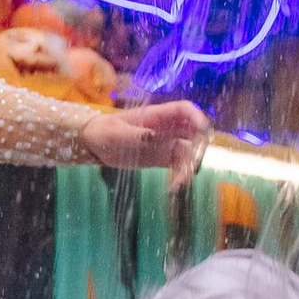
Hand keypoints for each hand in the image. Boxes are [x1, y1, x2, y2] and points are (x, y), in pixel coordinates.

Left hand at [83, 98, 209, 181]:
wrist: (95, 144)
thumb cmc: (103, 132)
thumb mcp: (115, 133)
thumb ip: (135, 135)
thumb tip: (153, 136)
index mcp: (156, 115)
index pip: (184, 110)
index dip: (197, 117)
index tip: (203, 130)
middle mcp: (166, 128)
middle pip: (193, 132)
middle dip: (199, 146)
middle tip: (193, 164)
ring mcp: (166, 143)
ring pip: (189, 152)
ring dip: (189, 167)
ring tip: (179, 183)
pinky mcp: (162, 159)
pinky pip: (178, 166)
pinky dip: (180, 176)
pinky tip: (173, 188)